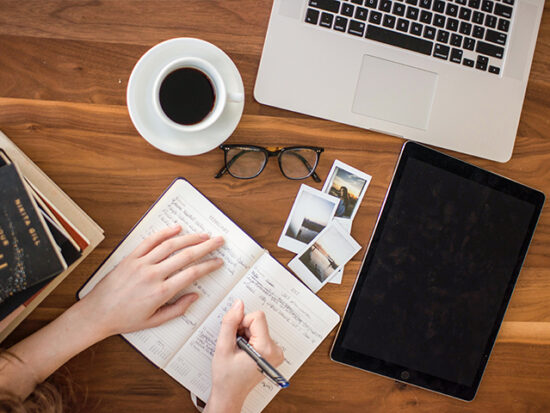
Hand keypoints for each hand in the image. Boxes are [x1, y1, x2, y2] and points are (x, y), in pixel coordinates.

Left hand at [77, 225, 223, 338]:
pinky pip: (150, 241)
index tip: (218, 262)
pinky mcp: (131, 258)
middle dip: (206, 247)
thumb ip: (177, 309)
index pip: (192, 274)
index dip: (208, 266)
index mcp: (161, 292)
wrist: (97, 313)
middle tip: (219, 241)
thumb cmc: (125, 319)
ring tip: (203, 234)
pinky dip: (164, 233)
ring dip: (190, 238)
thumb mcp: (154, 321)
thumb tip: (195, 296)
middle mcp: (153, 275)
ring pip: (170, 245)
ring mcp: (141, 264)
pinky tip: (176, 228)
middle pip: (186, 255)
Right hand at [206, 300, 283, 412]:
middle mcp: (276, 350)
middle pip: (258, 322)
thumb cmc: (226, 377)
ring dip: (245, 335)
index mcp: (266, 349)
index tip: (235, 336)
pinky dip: (250, 339)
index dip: (241, 322)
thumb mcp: (223, 347)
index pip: (257, 317)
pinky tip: (243, 352)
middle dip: (243, 330)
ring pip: (258, 327)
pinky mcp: (273, 353)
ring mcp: (276, 352)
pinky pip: (260, 334)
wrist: (230, 394)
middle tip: (235, 346)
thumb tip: (238, 304)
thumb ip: (230, 323)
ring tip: (239, 351)